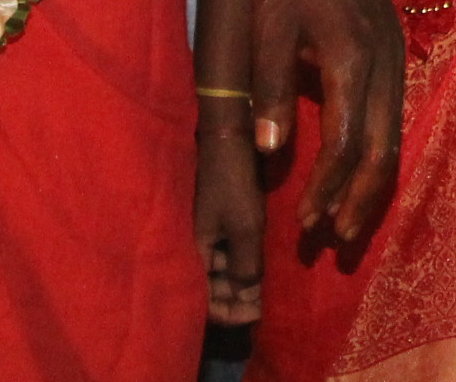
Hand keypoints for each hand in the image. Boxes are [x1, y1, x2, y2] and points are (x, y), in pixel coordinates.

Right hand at [196, 100, 267, 324]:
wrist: (226, 138)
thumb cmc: (233, 183)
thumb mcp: (245, 228)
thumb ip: (245, 266)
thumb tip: (245, 294)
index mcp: (194, 252)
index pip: (203, 301)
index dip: (228, 315)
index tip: (254, 316)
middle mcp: (194, 247)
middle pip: (209, 290)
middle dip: (234, 303)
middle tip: (260, 309)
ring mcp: (205, 233)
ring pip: (218, 273)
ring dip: (238, 285)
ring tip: (261, 293)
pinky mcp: (215, 221)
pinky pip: (224, 254)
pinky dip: (238, 265)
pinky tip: (256, 267)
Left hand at [243, 0, 405, 242]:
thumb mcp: (268, 21)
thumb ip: (270, 86)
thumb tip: (269, 151)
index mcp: (351, 60)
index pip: (345, 147)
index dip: (325, 191)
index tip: (303, 226)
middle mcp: (383, 64)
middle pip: (380, 152)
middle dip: (357, 203)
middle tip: (332, 243)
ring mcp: (393, 53)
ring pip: (392, 136)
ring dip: (371, 184)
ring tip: (348, 222)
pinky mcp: (390, 45)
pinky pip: (392, 114)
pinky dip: (378, 152)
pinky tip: (361, 167)